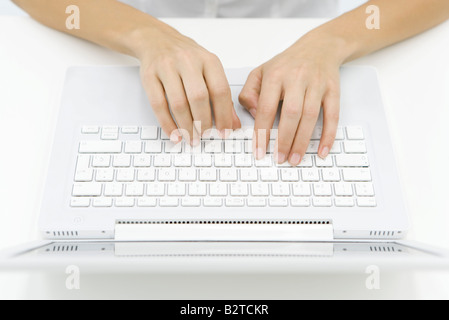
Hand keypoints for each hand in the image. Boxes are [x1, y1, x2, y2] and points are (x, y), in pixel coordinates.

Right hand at [137, 25, 240, 143]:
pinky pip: (158, 104)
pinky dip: (167, 123)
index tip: (224, 132)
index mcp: (208, 60)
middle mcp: (188, 61)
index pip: (220, 90)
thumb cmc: (187, 59)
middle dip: (203, 122)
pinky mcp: (149, 75)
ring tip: (191, 138)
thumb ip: (222, 98)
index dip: (224, 115)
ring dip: (186, 126)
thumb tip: (233, 124)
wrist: (157, 39)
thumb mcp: (209, 71)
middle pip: (199, 97)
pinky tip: (174, 133)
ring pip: (178, 103)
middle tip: (204, 136)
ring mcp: (167, 67)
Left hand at [239, 32, 345, 164]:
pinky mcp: (333, 89)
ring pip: (311, 116)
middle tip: (280, 159)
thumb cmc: (286, 65)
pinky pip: (333, 114)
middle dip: (284, 139)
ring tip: (295, 159)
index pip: (266, 107)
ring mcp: (317, 84)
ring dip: (303, 141)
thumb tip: (254, 115)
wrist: (319, 47)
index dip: (262, 132)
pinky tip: (322, 150)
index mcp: (275, 75)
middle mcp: (297, 78)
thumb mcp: (260, 72)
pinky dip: (328, 135)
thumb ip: (249, 93)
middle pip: (291, 113)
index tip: (259, 151)